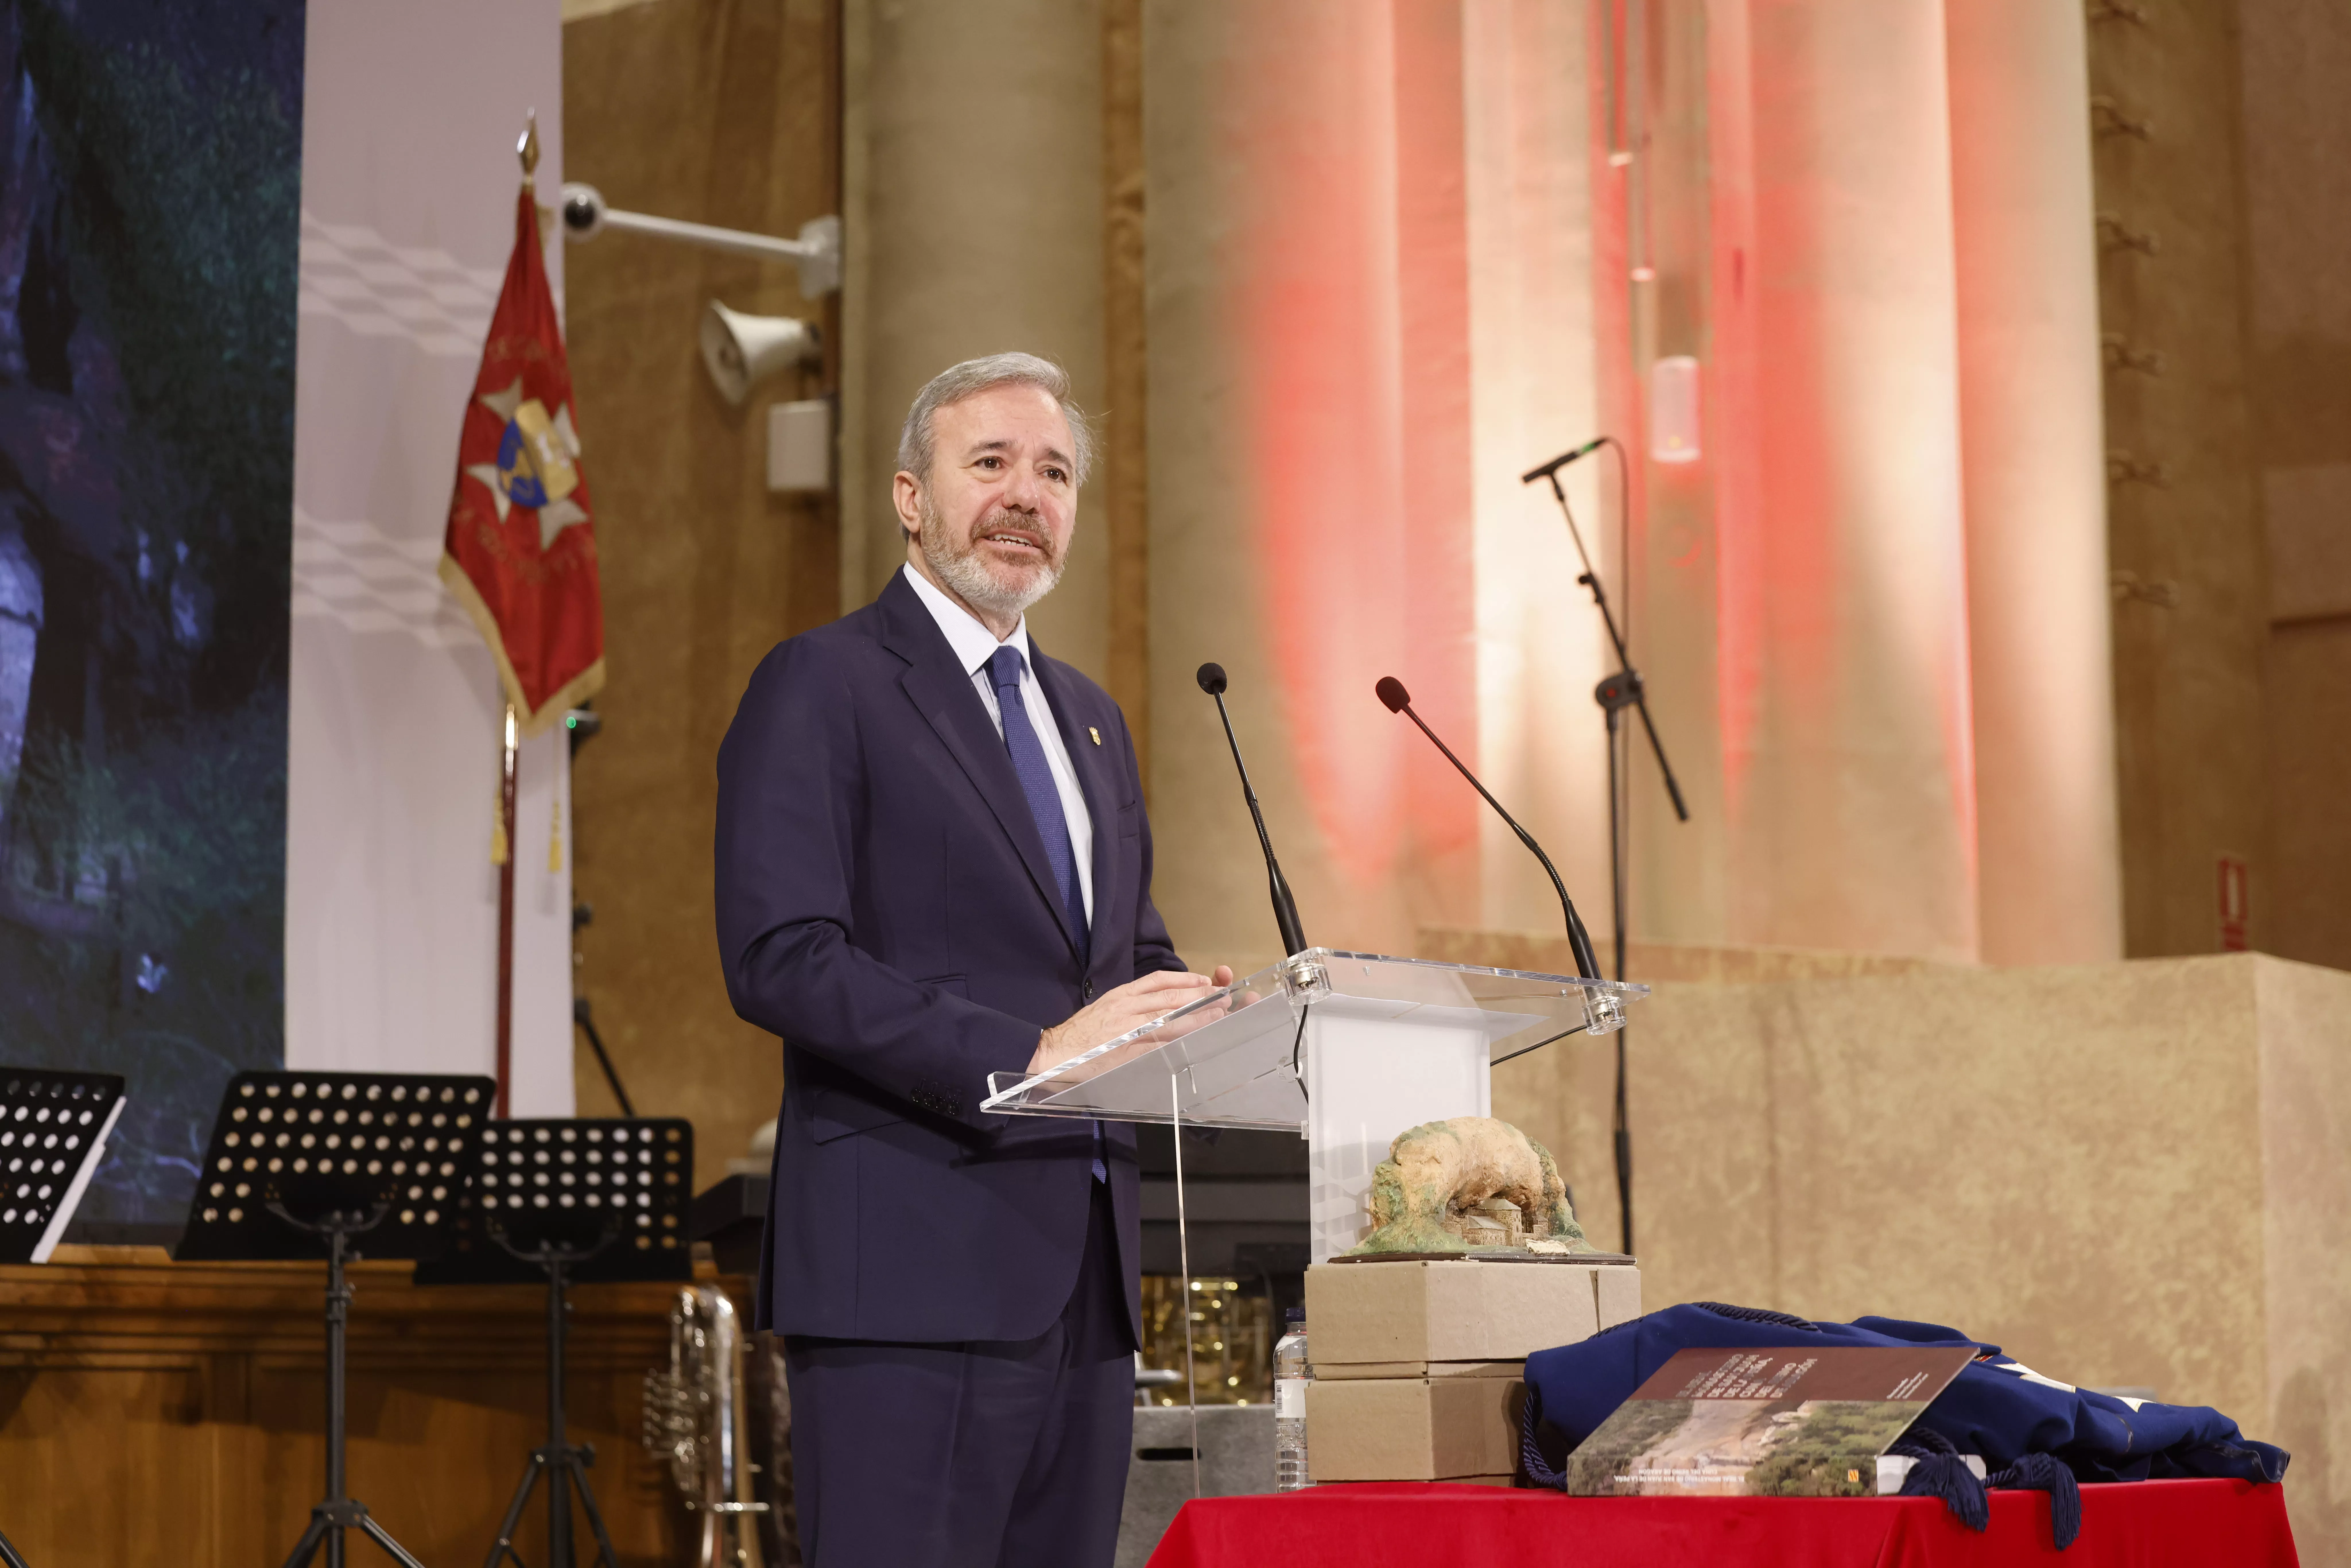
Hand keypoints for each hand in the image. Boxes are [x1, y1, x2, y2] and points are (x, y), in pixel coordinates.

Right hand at [1028, 966, 1235, 1075]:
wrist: (1055, 1053)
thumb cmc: (1080, 1034)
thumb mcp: (1104, 1008)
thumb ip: (1129, 1005)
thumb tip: (1156, 1004)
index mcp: (1120, 994)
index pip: (1158, 980)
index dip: (1185, 978)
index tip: (1203, 979)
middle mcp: (1127, 1006)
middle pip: (1171, 996)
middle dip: (1200, 995)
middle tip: (1221, 996)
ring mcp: (1129, 1027)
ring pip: (1171, 1016)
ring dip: (1198, 1013)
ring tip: (1218, 1012)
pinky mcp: (1130, 1049)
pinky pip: (1161, 1040)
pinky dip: (1181, 1036)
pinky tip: (1196, 1034)